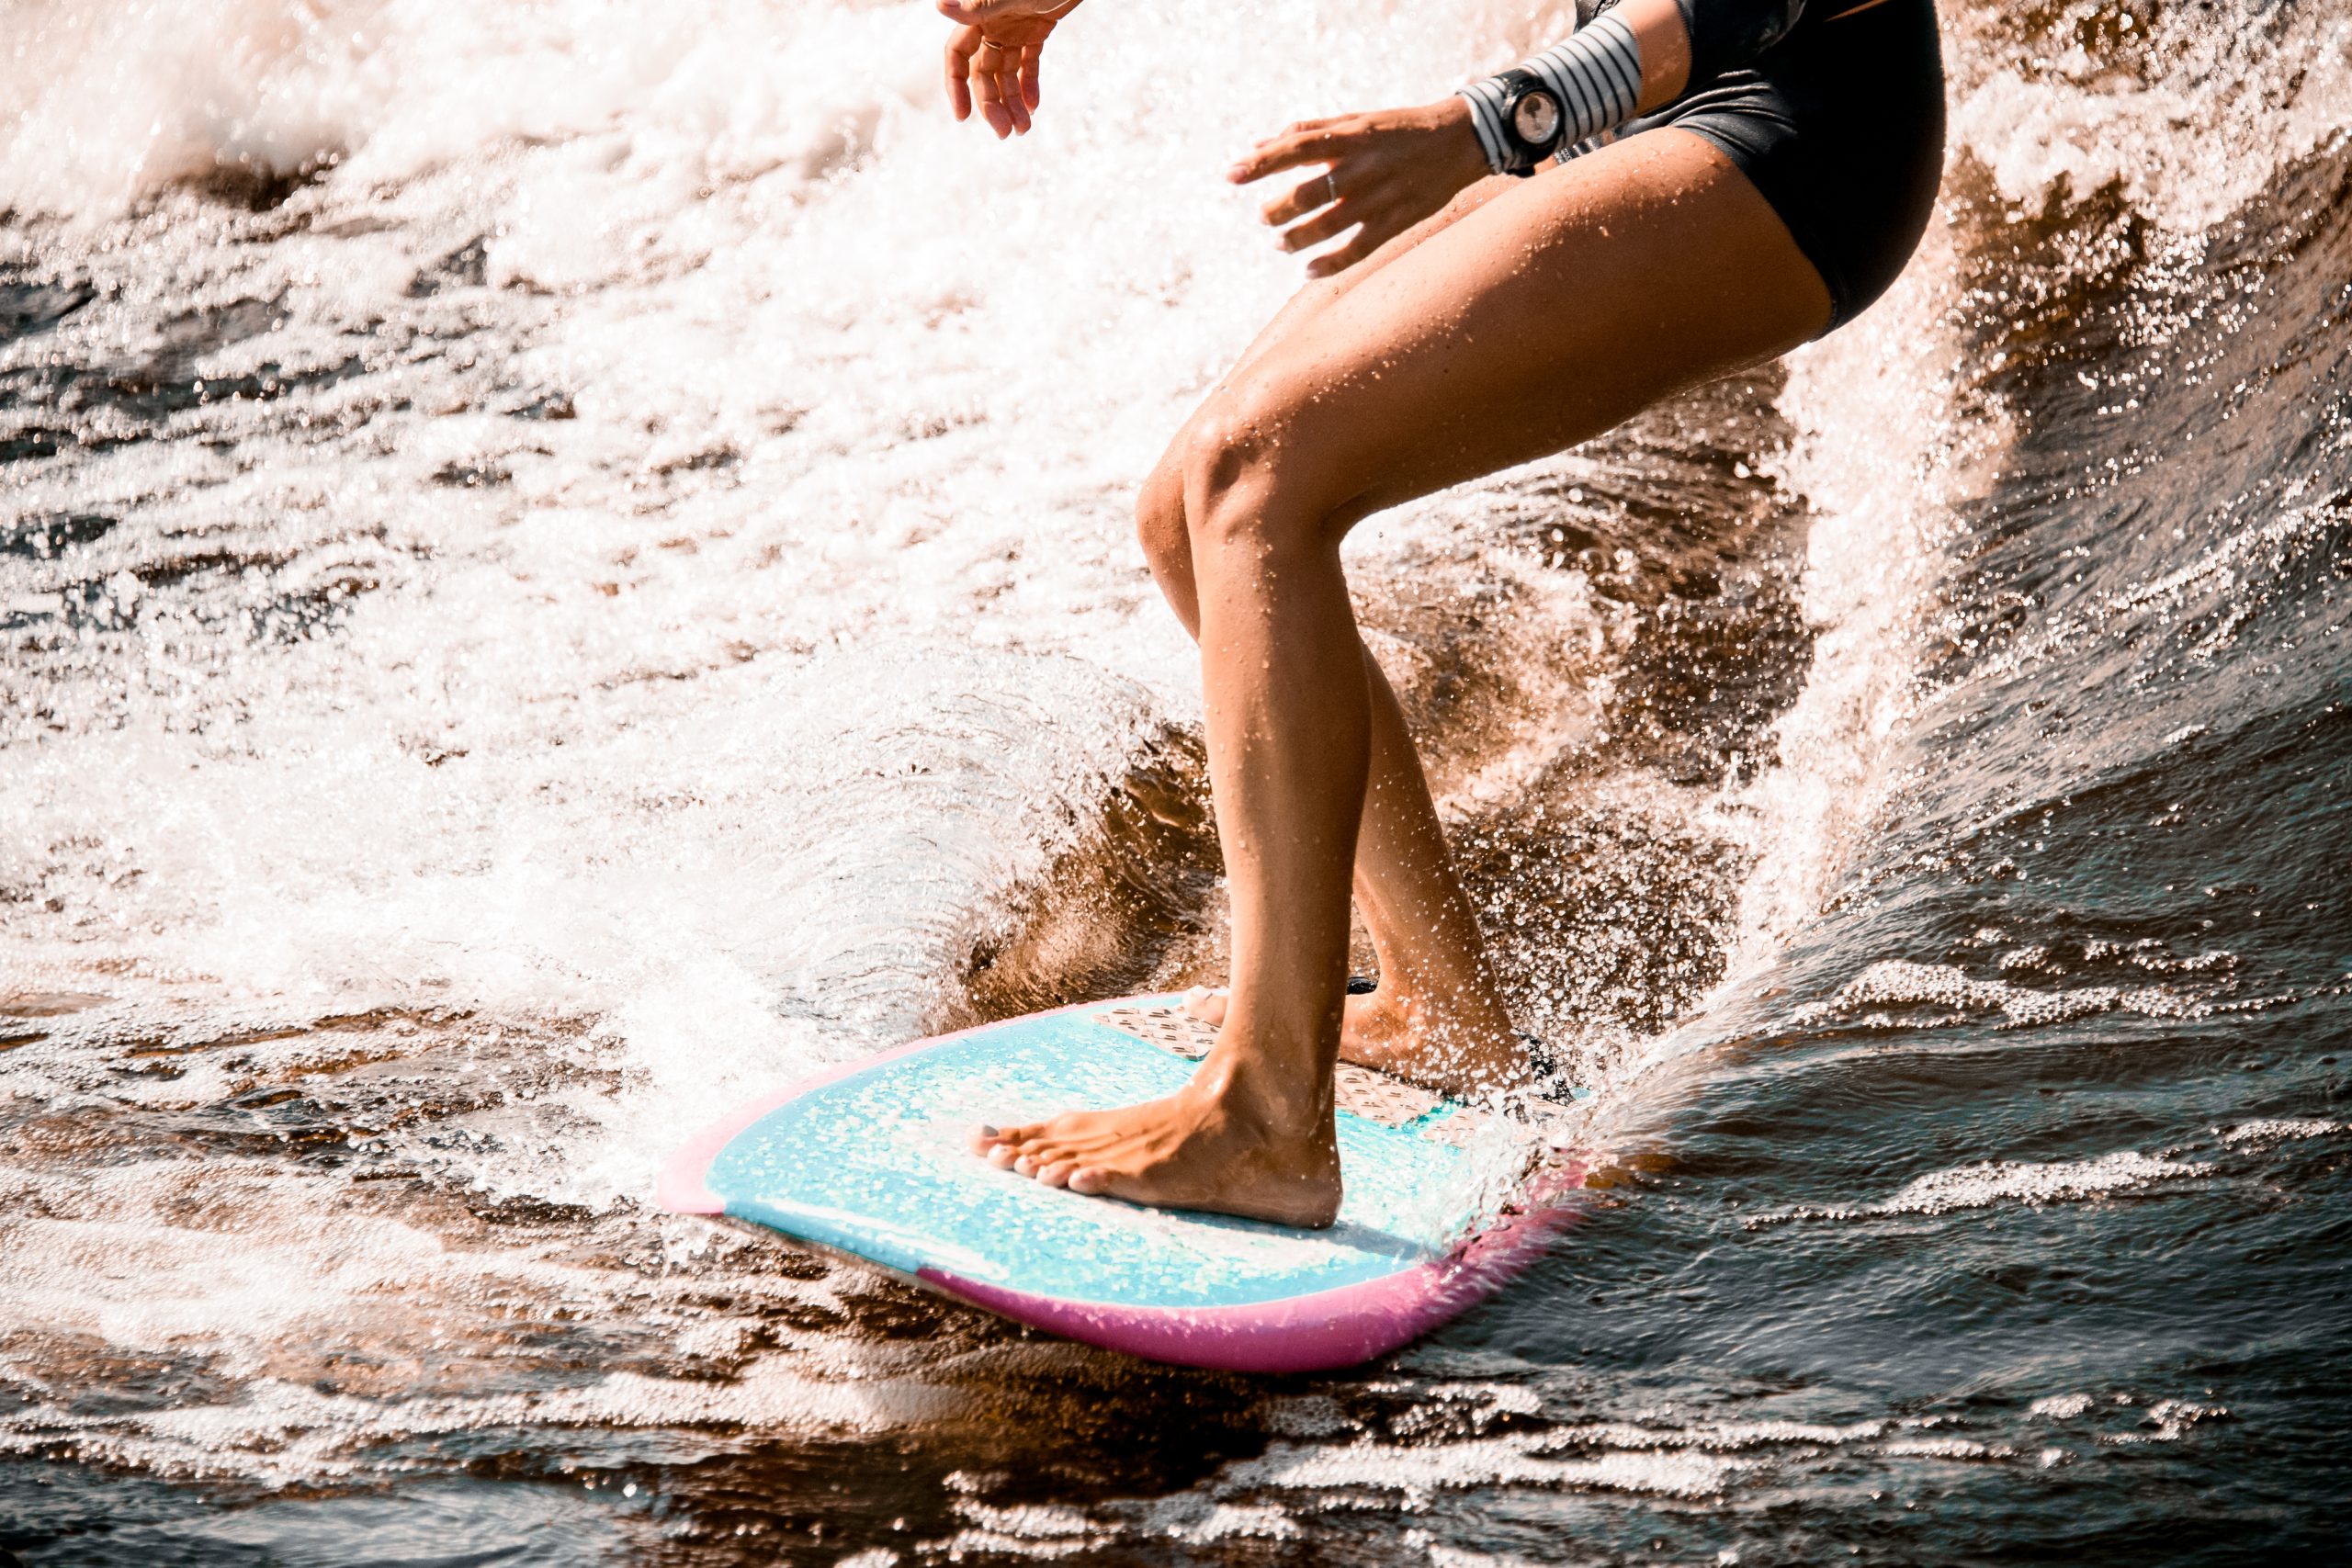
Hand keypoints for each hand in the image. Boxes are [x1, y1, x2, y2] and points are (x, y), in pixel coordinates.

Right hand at [939, 0, 1080, 137]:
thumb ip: (977, 5)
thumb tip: (938, 7)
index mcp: (979, 15)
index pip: (958, 56)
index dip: (957, 87)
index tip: (963, 118)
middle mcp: (992, 23)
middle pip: (984, 73)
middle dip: (993, 104)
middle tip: (1006, 134)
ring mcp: (1014, 27)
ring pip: (1007, 73)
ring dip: (1013, 101)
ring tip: (1023, 129)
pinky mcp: (1036, 29)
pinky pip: (1029, 62)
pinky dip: (1030, 84)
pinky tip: (1034, 107)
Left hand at [1228, 99, 1493, 275]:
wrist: (1457, 142)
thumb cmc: (1395, 129)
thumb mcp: (1353, 121)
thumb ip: (1306, 133)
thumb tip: (1258, 147)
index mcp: (1349, 138)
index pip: (1296, 149)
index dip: (1261, 163)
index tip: (1232, 174)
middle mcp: (1362, 168)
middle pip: (1307, 194)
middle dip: (1277, 210)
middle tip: (1264, 218)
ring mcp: (1378, 198)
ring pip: (1327, 226)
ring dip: (1296, 239)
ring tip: (1281, 244)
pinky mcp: (1394, 222)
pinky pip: (1356, 250)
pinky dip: (1329, 264)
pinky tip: (1308, 271)